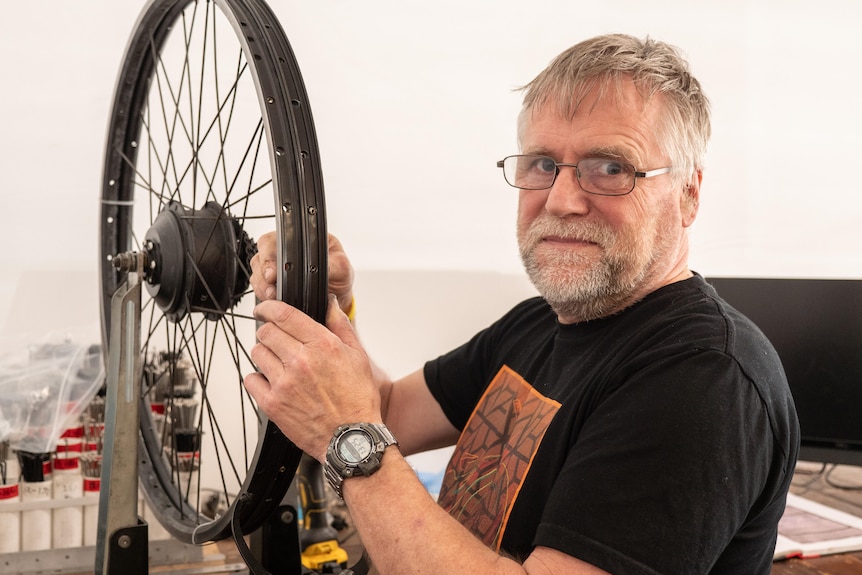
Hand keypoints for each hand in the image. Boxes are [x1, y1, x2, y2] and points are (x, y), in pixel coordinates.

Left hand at [243, 296, 379, 460]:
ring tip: (279, 364)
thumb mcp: (357, 356)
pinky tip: (272, 382)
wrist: (352, 439)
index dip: (269, 307)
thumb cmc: (357, 400)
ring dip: (265, 354)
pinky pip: (251, 380)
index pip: (284, 314)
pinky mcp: (273, 403)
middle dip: (269, 332)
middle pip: (266, 332)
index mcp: (322, 345)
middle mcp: (300, 361)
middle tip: (276, 340)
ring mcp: (284, 383)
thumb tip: (331, 305)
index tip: (265, 309)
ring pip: (257, 354)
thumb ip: (341, 326)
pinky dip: (258, 379)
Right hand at [249, 232, 354, 312]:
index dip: (267, 256)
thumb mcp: (341, 266)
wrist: (338, 293)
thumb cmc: (338, 272)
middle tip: (272, 289)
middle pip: (259, 260)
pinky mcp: (273, 286)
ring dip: (262, 288)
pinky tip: (274, 302)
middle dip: (262, 276)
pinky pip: (260, 290)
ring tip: (273, 297)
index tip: (272, 272)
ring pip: (257, 276)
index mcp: (296, 241)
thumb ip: (331, 265)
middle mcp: (281, 253)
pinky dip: (264, 297)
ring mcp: (274, 269)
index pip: (270, 241)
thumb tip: (321, 267)